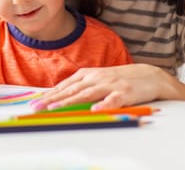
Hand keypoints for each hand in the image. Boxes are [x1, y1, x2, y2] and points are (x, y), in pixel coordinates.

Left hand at [31, 64, 184, 110]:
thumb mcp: (98, 80)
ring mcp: (110, 84)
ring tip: (54, 108)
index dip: (49, 94)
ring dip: (69, 101)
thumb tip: (59, 96)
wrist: (149, 75)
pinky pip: (112, 100)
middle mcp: (96, 78)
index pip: (65, 85)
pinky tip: (94, 110)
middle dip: (52, 99)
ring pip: (86, 94)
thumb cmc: (120, 79)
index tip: (35, 102)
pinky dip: (103, 105)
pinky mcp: (125, 93)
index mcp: (88, 74)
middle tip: (36, 107)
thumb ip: (81, 87)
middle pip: (71, 90)